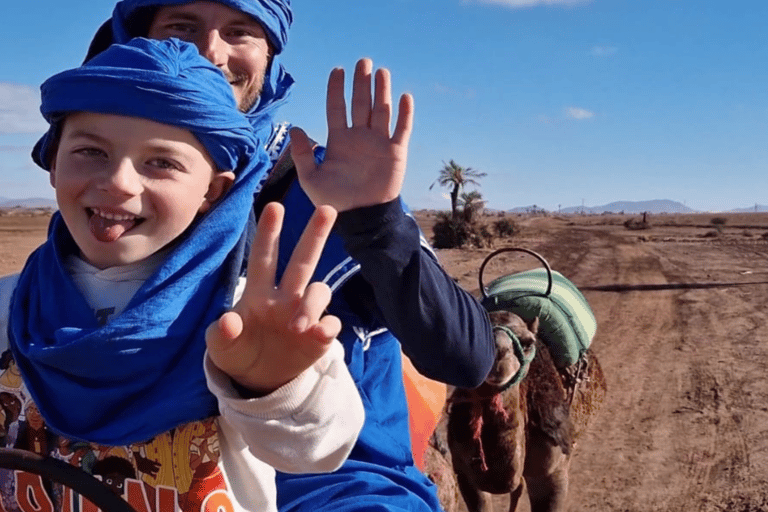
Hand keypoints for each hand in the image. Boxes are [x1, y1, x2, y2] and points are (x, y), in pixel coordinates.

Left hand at [205, 202, 340, 395]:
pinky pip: (331, 323)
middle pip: (303, 259)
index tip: (275, 207)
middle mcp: (286, 297)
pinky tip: (319, 333)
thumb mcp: (220, 347)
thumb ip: (220, 334)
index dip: (268, 233)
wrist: (258, 381)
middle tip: (327, 209)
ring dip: (311, 304)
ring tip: (297, 328)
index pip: (264, 257)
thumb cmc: (237, 352)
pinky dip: (328, 326)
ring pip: (319, 291)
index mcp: (259, 293)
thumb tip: (228, 320)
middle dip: (315, 234)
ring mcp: (305, 314)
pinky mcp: (319, 337)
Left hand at [290, 58, 413, 211]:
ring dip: (382, 92)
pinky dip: (404, 114)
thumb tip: (295, 128)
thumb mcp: (311, 179)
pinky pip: (401, 130)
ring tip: (381, 72)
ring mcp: (378, 144)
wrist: (359, 218)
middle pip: (361, 103)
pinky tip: (404, 97)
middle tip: (363, 61)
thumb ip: (302, 154)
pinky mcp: (395, 153)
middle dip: (362, 82)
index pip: (337, 108)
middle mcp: (359, 137)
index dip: (337, 89)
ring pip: (381, 111)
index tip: (337, 70)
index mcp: (339, 140)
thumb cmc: (333, 201)